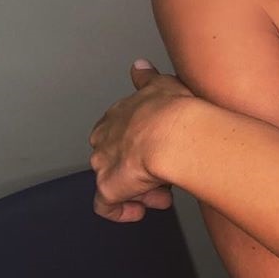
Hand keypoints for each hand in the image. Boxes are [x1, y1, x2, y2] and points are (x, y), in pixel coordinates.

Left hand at [87, 59, 195, 221]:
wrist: (174, 134)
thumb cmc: (174, 109)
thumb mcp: (162, 84)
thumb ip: (147, 78)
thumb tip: (139, 66)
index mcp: (118, 115)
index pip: (119, 132)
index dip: (139, 144)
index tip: (158, 148)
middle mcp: (105, 139)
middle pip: (118, 158)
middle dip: (140, 169)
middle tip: (164, 174)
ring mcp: (104, 164)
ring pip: (116, 181)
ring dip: (140, 189)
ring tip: (165, 193)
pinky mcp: (108, 188)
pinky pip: (107, 206)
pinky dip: (121, 211)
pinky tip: (141, 211)